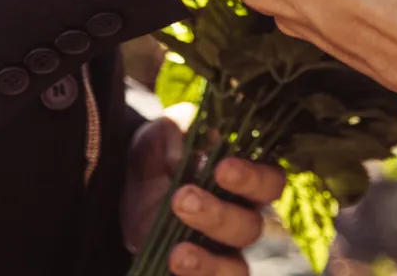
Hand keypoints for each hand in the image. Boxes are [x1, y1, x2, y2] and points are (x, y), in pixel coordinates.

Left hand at [122, 103, 286, 275]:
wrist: (126, 188)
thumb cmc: (161, 154)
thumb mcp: (164, 135)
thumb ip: (177, 134)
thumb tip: (183, 153)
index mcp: (246, 179)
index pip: (270, 181)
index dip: (253, 178)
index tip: (222, 168)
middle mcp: (242, 217)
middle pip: (251, 227)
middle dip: (219, 214)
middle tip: (184, 197)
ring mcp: (221, 252)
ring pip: (235, 267)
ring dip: (209, 262)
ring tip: (178, 253)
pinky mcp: (199, 272)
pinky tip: (172, 265)